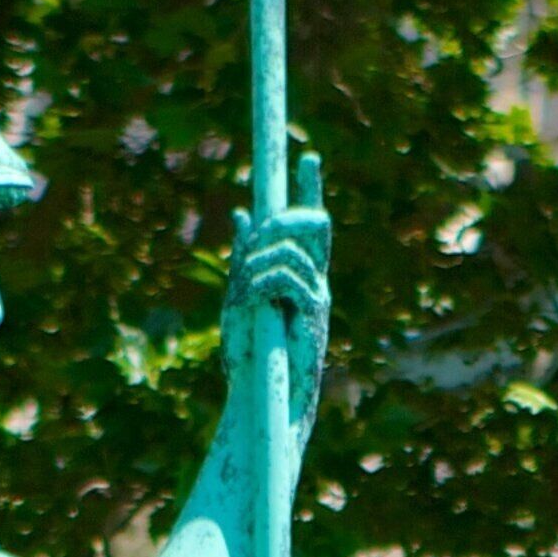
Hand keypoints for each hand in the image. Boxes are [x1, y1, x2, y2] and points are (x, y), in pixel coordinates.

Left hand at [224, 151, 331, 444]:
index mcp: (299, 276)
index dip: (310, 190)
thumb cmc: (251, 354)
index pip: (311, 225)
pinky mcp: (313, 314)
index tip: (309, 158)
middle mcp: (315, 281)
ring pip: (290, 249)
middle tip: (256, 231)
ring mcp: (317, 296)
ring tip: (240, 295)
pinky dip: (259, 282)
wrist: (263, 398)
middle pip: (312, 224)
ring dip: (255, 263)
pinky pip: (285, 277)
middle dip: (284, 217)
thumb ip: (246, 258)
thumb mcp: (241, 296)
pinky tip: (248, 303)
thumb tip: (244, 214)